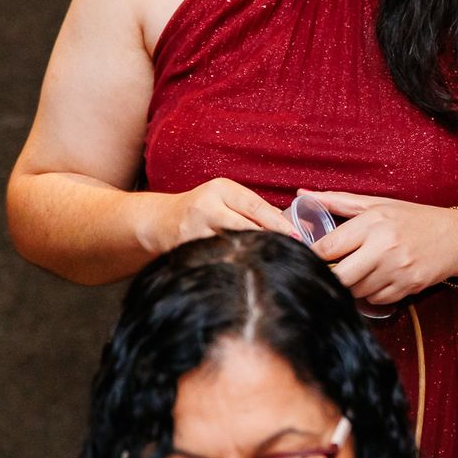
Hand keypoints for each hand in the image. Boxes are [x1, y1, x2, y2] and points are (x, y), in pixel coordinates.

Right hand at [146, 178, 296, 251]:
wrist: (161, 220)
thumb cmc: (202, 208)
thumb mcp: (225, 198)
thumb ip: (252, 207)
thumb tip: (285, 222)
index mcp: (221, 189)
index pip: (256, 207)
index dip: (278, 223)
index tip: (297, 236)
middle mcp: (207, 206)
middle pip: (245, 226)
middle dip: (269, 239)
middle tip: (290, 250)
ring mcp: (194, 229)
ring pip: (232, 244)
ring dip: (252, 253)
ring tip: (271, 261)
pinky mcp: (187, 248)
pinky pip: (217, 257)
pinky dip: (233, 262)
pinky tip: (246, 268)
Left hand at [308, 192, 457, 306]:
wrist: (456, 238)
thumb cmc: (414, 219)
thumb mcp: (379, 205)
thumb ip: (339, 202)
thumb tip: (303, 194)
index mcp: (374, 223)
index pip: (328, 247)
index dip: (314, 255)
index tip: (311, 256)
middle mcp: (385, 247)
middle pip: (339, 276)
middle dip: (332, 275)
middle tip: (333, 269)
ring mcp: (397, 270)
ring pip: (355, 291)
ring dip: (352, 284)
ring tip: (361, 270)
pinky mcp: (407, 287)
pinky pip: (374, 299)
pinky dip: (370, 293)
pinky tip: (378, 278)